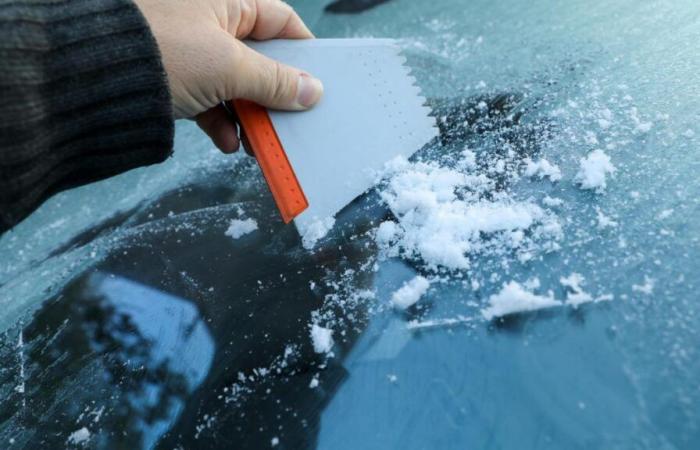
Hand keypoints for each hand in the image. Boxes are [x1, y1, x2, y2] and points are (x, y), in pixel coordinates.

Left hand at [134, 0, 323, 151]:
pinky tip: (227, 142)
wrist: (90, 78)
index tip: (317, 79)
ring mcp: (189, 48)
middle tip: (289, 118)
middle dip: (273, 93)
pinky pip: (207, 98)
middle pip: (258, 57)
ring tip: (258, 141)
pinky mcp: (172, 75)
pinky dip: (220, 121)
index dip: (302, 50)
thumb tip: (312, 91)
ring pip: (234, 82)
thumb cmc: (160, 52)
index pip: (279, 20)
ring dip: (249, 114)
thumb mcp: (229, 67)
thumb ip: (275, 81)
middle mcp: (208, 18)